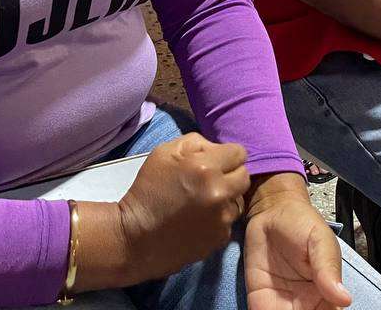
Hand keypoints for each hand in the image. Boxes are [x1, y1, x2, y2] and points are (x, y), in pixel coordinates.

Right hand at [114, 133, 250, 281]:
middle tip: (211, 181)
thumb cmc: (148, 189)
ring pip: (238, 200)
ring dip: (226, 198)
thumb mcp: (164, 152)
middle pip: (244, 176)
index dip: (227, 155)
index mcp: (207, 167)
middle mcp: (220, 192)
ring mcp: (222, 218)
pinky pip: (229, 221)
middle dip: (231, 175)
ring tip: (204, 202)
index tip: (216, 162)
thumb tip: (217, 149)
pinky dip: (219, 219)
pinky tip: (200, 220)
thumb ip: (197, 143)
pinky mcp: (221, 239)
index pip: (239, 152)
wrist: (136, 237)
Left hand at [245, 175, 351, 309]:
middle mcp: (306, 305)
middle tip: (290, 309)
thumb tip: (344, 299)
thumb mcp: (319, 240)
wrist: (271, 211)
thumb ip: (328, 268)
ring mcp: (282, 306)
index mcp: (327, 294)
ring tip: (278, 308)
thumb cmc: (302, 222)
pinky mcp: (259, 302)